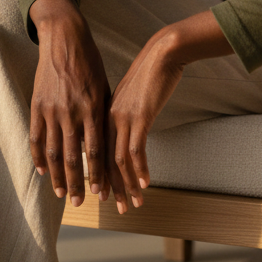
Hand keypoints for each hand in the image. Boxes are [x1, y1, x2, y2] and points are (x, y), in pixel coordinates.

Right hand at [29, 0, 109, 207]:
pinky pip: (36, 137)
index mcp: (91, 107)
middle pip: (73, 157)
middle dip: (77, 183)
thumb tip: (106, 143)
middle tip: (79, 203)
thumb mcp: (103, 87)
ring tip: (61, 194)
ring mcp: (51, 109)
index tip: (100, 193)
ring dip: (57, 176)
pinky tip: (42, 171)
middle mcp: (71, 112)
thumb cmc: (90, 62)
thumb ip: (103, 115)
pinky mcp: (37, 104)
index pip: (95, 150)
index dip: (97, 174)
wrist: (64, 38)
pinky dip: (38, 156)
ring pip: (53, 152)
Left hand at [107, 9, 231, 213]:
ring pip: (120, 160)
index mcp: (105, 113)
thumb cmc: (150, 72)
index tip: (103, 195)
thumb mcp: (132, 96)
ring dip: (127, 184)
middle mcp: (110, 118)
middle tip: (119, 207)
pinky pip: (136, 149)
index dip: (101, 176)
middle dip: (112, 188)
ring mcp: (124, 118)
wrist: (162, 53)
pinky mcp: (140, 116)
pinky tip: (146, 183)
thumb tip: (128, 130)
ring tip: (135, 203)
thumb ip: (126, 114)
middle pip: (106, 160)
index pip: (99, 152)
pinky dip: (140, 169)